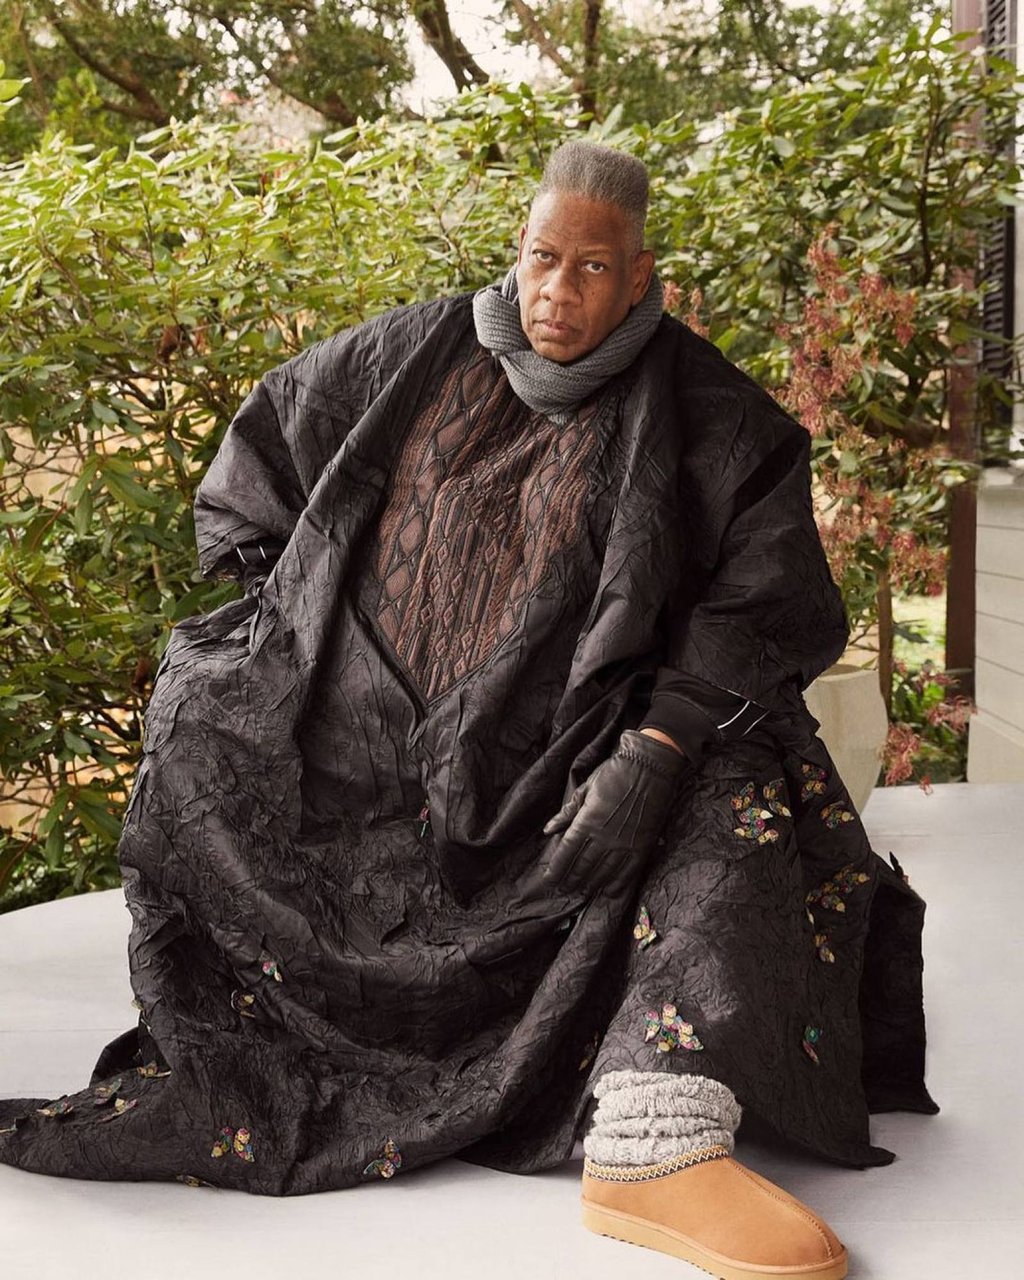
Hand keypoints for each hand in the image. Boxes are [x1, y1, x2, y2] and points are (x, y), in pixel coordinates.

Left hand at [538, 728, 690, 896]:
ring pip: (603, 872)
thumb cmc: (614, 773)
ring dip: (591, 884)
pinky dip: (618, 884)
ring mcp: (624, 843)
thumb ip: (566, 812)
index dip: (556, 869)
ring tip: (582, 892)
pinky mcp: (642, 846)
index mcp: (586, 821)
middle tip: (563, 890)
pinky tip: (610, 892)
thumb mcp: (585, 788)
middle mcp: (604, 836)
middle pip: (583, 866)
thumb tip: (548, 830)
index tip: (549, 881)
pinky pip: (628, 872)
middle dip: (571, 880)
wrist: (648, 767)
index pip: (566, 852)